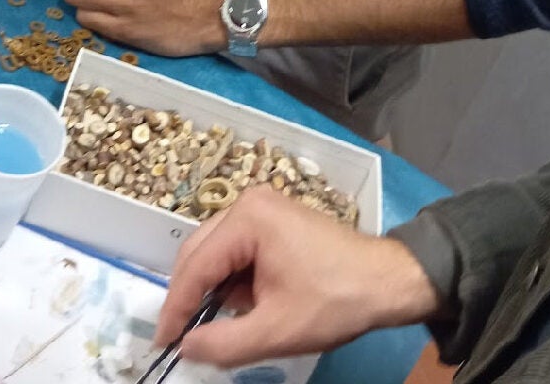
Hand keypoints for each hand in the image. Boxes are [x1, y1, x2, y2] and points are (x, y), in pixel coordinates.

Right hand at [156, 189, 437, 367]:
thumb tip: (185, 346)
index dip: (175, 309)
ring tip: (210, 327)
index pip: (195, 266)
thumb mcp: (276, 330)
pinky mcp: (273, 221)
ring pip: (215, 251)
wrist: (386, 281)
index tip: (163, 345)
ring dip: (210, 289)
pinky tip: (238, 307)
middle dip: (188, 296)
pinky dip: (230, 280)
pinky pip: (236, 250)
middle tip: (180, 339)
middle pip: (200, 252)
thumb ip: (224, 341)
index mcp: (247, 219)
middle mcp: (248, 203)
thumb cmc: (334, 301)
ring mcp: (262, 208)